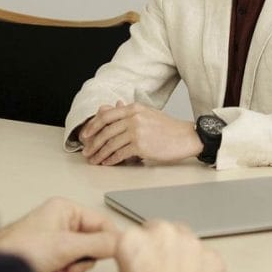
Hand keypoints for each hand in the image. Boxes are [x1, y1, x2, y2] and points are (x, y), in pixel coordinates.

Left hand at [0, 197, 118, 271]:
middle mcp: (61, 221)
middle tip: (70, 264)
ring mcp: (54, 239)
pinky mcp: (48, 255)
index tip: (114, 255)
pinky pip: (68, 265)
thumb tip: (122, 242)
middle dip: (83, 260)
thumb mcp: (66, 246)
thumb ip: (98, 244)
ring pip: (81, 257)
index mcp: (66, 209)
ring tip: (57, 271)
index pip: (102, 223)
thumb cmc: (18, 248)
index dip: (109, 241)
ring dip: (72, 269)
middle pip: (93, 243)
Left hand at [79, 100, 200, 164]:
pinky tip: (107, 163)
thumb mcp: (146, 114)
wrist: (186, 137)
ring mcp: (137, 131)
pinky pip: (120, 153)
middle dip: (93, 142)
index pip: (106, 115)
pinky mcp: (141, 145)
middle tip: (86, 151)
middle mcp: (134, 117)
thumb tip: (108, 108)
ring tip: (94, 160)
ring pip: (110, 143)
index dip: (92, 125)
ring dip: (100, 153)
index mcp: (134, 108)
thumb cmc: (168, 128)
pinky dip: (111, 159)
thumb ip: (127, 112)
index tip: (86, 134)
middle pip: (105, 130)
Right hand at [115, 220, 226, 271]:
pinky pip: (206, 257)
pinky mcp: (214, 256)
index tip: (133, 268)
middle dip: (158, 248)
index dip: (131, 256)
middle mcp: (163, 235)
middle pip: (158, 232)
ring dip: (181, 254)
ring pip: (184, 240)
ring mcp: (191, 243)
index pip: (128, 240)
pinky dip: (203, 268)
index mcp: (134, 242)